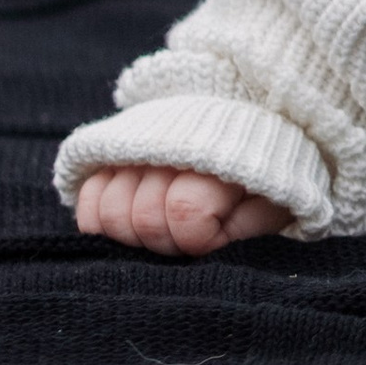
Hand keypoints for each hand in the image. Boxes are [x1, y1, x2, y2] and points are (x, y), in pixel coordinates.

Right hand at [72, 165, 289, 254]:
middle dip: (165, 240)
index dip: (194, 237)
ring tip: (161, 226)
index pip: (186, 210)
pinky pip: (89, 196)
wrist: (242, 119)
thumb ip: (249, 224)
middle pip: (143, 217)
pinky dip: (101, 218)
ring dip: (133, 232)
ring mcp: (135, 149)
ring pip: (109, 211)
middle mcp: (169, 147)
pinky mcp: (110, 154)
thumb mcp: (277, 198)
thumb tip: (210, 245)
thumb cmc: (263, 176)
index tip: (211, 236)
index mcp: (218, 157)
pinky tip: (128, 220)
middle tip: (185, 236)